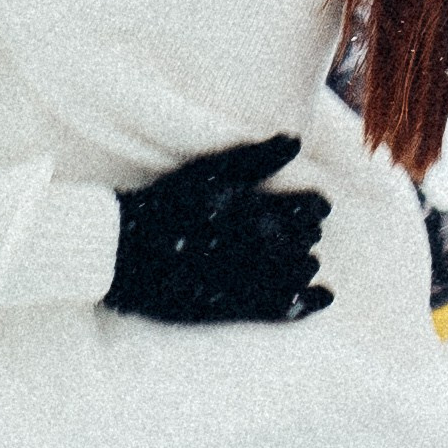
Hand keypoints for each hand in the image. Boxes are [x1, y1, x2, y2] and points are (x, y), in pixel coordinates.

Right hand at [105, 135, 331, 326]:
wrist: (123, 251)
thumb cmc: (165, 203)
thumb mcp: (206, 171)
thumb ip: (254, 157)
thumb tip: (295, 140)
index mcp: (249, 206)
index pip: (306, 208)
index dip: (315, 207)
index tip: (316, 208)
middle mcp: (250, 243)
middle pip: (304, 240)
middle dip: (307, 235)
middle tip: (303, 234)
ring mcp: (242, 277)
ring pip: (296, 273)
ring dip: (304, 264)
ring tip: (301, 261)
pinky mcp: (231, 306)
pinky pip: (281, 307)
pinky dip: (308, 302)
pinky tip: (324, 296)